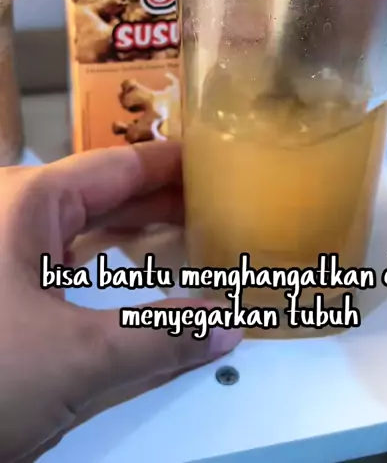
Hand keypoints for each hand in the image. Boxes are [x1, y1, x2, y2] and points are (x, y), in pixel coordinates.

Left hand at [0, 143, 241, 461]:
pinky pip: (61, 258)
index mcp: (29, 200)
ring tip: (193, 238)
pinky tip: (135, 277)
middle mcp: (13, 211)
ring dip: (135, 235)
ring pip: (82, 227)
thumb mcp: (76, 359)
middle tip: (224, 209)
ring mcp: (2, 244)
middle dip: (163, 203)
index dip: (175, 164)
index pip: (121, 165)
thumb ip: (160, 337)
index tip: (224, 163)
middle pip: (104, 193)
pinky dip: (103, 264)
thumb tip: (228, 325)